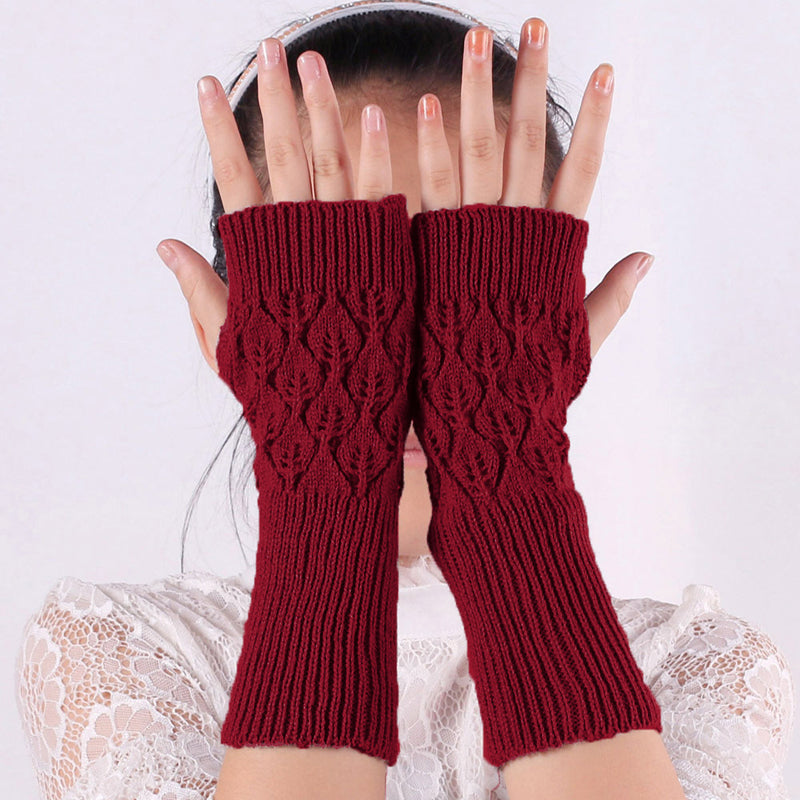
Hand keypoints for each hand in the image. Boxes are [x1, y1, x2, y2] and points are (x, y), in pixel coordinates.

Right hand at [156, 37, 393, 373]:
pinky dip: (377, 156)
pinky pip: (381, 198)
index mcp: (257, 258)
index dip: (220, 130)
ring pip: (331, 164)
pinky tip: (376, 113)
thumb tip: (164, 245)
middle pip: (284, 156)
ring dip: (323, 110)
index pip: (233, 178)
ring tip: (314, 62)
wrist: (338, 421)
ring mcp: (345, 248)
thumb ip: (199, 290)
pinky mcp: (387, 261)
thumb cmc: (279, 386)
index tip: (207, 85)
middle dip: (275, 100)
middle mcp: (299, 244)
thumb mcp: (226, 343)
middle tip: (271, 50)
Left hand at [415, 18, 653, 360]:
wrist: (479, 414)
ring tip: (476, 39)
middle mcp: (518, 234)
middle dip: (532, 82)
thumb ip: (613, 295)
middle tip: (534, 25)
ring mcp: (473, 239)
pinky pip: (430, 190)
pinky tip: (418, 103)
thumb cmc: (529, 377)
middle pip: (529, 144)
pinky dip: (427, 148)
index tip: (606, 70)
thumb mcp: (582, 337)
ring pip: (479, 153)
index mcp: (557, 249)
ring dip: (478, 94)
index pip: (584, 170)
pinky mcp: (433, 252)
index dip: (597, 120)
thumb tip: (650, 259)